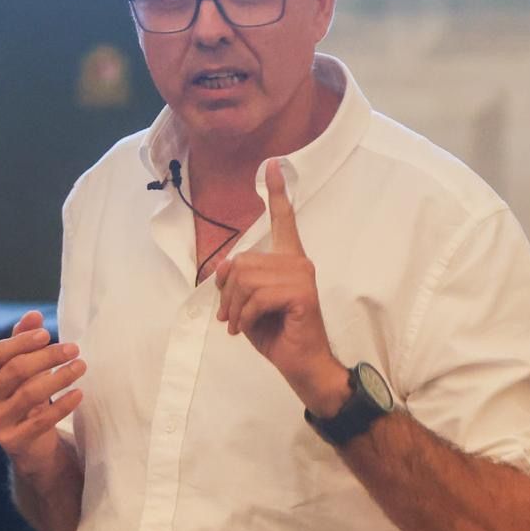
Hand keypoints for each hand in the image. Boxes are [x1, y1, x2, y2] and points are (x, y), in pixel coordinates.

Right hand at [0, 309, 83, 476]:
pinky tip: (79, 392)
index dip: (21, 342)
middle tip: (74, 348)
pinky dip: (63, 404)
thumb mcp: (20, 364)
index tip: (47, 334)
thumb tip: (33, 315)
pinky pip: (42, 420)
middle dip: (47, 356)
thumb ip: (23, 339)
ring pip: (30, 394)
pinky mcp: (13, 441)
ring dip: (60, 377)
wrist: (29, 441)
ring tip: (81, 365)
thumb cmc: (22, 392)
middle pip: (15, 371)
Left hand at [215, 159, 346, 411]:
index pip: (284, 220)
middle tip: (230, 317)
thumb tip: (227, 266)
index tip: (272, 164)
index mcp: (288, 260)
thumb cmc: (277, 335)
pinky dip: (244, 317)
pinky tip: (249, 330)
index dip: (277, 193)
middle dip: (227, 294)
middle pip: (242, 262)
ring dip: (234, 309)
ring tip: (239, 325)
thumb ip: (239, 281)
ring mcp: (302, 275)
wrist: (301, 365)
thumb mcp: (248, 305)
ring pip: (246, 280)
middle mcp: (298, 261)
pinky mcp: (302, 292)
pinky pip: (257, 297)